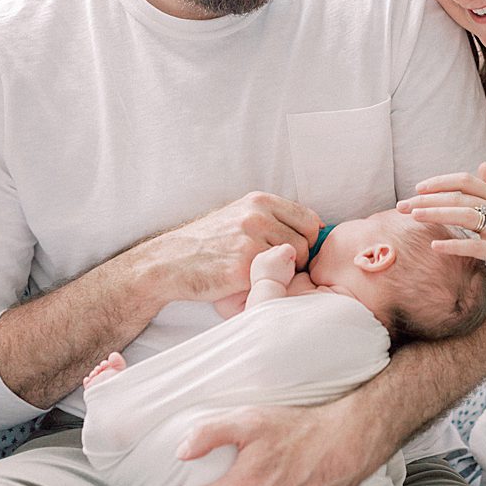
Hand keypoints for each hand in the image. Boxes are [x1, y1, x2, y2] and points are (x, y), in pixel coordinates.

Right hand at [144, 193, 321, 307]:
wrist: (170, 263)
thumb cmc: (208, 243)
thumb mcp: (240, 215)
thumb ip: (274, 218)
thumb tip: (315, 229)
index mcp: (259, 201)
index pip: (309, 220)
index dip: (306, 239)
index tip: (292, 251)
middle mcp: (257, 216)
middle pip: (306, 242)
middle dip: (297, 258)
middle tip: (274, 267)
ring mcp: (250, 240)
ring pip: (295, 261)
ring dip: (284, 272)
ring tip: (260, 274)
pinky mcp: (243, 267)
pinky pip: (275, 278)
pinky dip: (266, 284)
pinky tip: (249, 283)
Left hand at [397, 162, 485, 299]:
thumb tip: (482, 165)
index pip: (467, 181)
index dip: (440, 181)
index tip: (418, 188)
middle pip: (459, 196)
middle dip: (427, 199)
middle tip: (401, 205)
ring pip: (464, 216)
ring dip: (435, 214)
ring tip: (412, 217)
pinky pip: (475, 247)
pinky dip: (453, 245)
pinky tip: (434, 246)